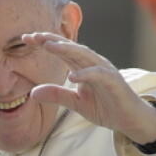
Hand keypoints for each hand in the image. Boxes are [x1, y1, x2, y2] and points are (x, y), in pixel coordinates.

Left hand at [21, 32, 155, 145]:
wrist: (129, 120)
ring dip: (66, 49)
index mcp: (82, 66)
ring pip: (84, 55)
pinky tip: (72, 76)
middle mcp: (92, 63)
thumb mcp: (75, 103)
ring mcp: (104, 70)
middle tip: (32, 36)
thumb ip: (57, 95)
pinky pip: (99, 74)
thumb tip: (32, 92)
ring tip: (49, 46)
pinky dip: (86, 74)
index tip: (26, 38)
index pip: (61, 50)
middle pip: (70, 47)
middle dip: (51, 40)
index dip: (44, 42)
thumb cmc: (105, 106)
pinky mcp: (114, 81)